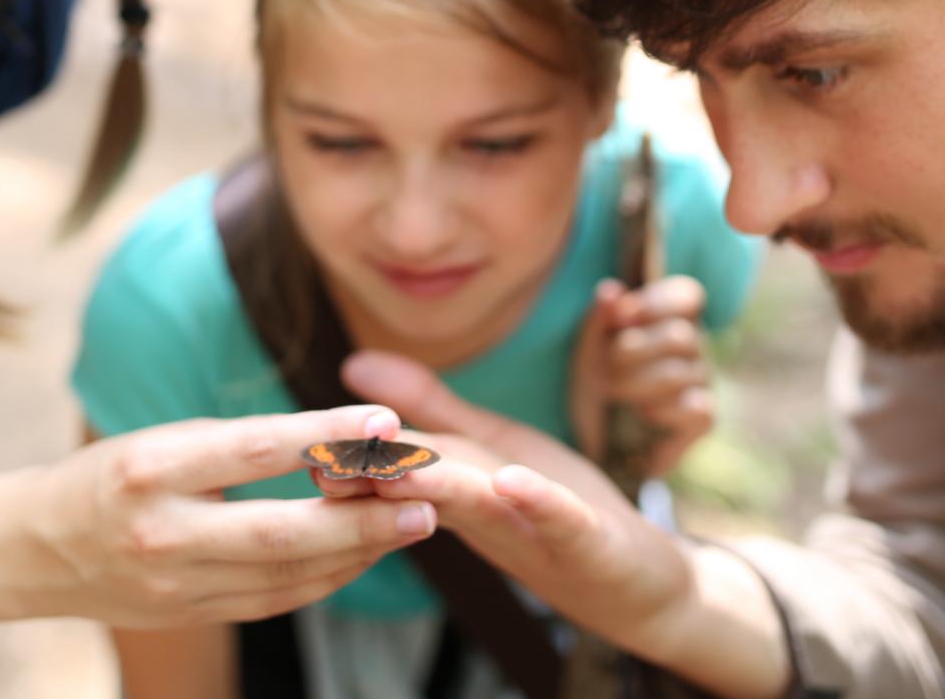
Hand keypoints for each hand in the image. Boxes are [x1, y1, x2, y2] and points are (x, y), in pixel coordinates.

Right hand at [26, 405, 437, 628]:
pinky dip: (324, 579)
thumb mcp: (163, 441)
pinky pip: (271, 600)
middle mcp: (161, 532)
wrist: (37, 549)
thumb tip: (335, 442)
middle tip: (424, 500)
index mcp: (150, 468)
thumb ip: (239, 446)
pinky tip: (361, 556)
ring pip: (285, 574)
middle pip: (281, 530)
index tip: (386, 426)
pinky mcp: (188, 615)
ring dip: (357, 552)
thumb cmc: (112, 476)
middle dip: (363, 519)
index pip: (255, 450)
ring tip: (409, 525)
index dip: (327, 438)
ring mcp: (174, 585)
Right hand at [334, 352, 695, 660]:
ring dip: (438, 490)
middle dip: (378, 480)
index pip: (397, 467)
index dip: (352, 458)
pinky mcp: (588, 542)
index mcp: (460, 490)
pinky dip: (537, 502)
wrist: (643, 582)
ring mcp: (537, 531)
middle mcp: (489, 515)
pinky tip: (511, 482)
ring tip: (397, 474)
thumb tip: (355, 363)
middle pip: (426, 490)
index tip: (301, 450)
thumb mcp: (492, 446)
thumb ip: (431, 408)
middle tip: (325, 470)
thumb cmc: (560, 510)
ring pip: (478, 507)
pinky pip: (561, 521)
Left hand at [570, 276, 714, 475]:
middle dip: (633, 352)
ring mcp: (702, 381)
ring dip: (636, 385)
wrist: (591, 443)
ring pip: (681, 373)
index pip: (688, 295)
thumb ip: (598, 320)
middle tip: (606, 369)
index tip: (622, 318)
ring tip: (613, 394)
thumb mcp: (586, 350)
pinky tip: (643, 415)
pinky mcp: (704, 418)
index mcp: (668, 318)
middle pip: (681, 335)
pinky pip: (698, 408)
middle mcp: (693, 346)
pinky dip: (663, 411)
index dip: (655, 304)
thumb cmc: (592, 386)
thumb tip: (612, 291)